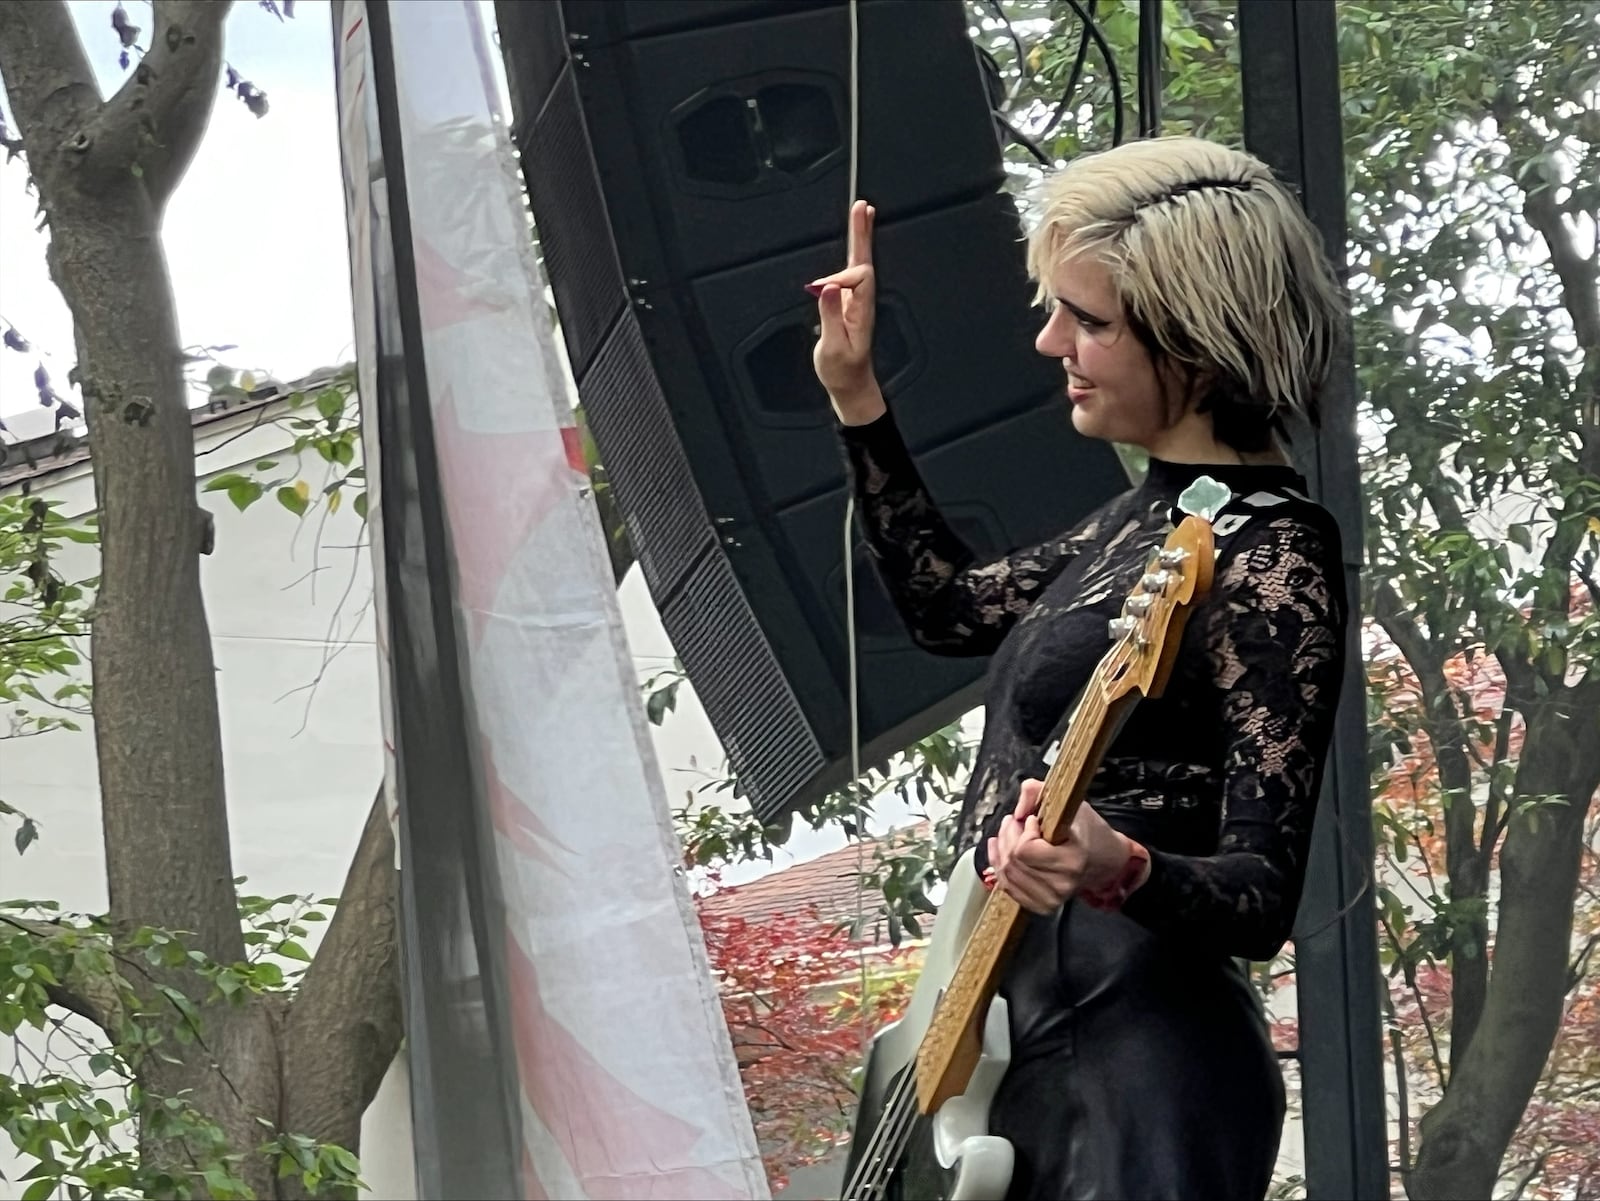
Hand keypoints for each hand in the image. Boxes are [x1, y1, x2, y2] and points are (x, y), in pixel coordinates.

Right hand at [810, 198, 885, 424]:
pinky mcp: (848, 303)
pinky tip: (855, 240)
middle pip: (863, 261)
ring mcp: (856, 301)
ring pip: (859, 263)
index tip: (821, 289)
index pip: (857, 280)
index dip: (840, 279)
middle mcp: (862, 302)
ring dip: (859, 236)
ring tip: (861, 211)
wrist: (850, 384)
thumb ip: (831, 316)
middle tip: (862, 206)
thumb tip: (828, 287)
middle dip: (861, 233)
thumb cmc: (842, 370)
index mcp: (862, 311)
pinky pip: (852, 271)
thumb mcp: (834, 347)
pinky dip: (854, 251)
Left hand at [985, 780, 1139, 914]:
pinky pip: (1008, 886)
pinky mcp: (1041, 905)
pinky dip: (1001, 866)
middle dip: (1008, 835)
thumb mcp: (1071, 804)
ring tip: (1010, 833)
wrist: (1105, 861)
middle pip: (1013, 860)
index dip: (1024, 831)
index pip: (1025, 850)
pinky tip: (1001, 850)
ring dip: (1002, 849)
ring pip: (1007, 873)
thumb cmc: (1090, 833)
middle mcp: (1061, 884)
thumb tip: (1018, 808)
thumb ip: (1038, 792)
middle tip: (1014, 821)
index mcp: (1072, 861)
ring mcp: (1051, 899)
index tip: (1032, 820)